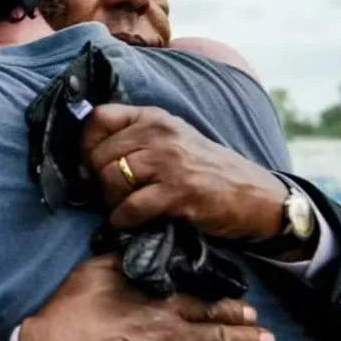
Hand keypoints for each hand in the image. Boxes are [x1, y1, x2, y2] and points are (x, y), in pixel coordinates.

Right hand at [18, 255, 274, 340]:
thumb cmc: (70, 311)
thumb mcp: (97, 270)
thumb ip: (128, 259)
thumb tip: (146, 246)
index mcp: (161, 304)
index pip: (207, 306)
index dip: (232, 309)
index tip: (250, 311)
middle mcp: (171, 337)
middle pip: (219, 337)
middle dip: (246, 338)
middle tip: (267, 339)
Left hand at [82, 104, 287, 240]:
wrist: (254, 195)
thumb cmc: (206, 170)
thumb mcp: (172, 140)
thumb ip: (135, 139)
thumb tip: (87, 155)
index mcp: (154, 118)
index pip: (99, 118)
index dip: (86, 144)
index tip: (91, 165)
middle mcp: (159, 133)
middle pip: (99, 155)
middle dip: (98, 181)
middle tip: (112, 195)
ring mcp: (169, 162)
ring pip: (111, 180)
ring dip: (110, 202)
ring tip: (123, 208)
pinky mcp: (178, 192)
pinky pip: (130, 207)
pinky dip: (123, 220)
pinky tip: (131, 222)